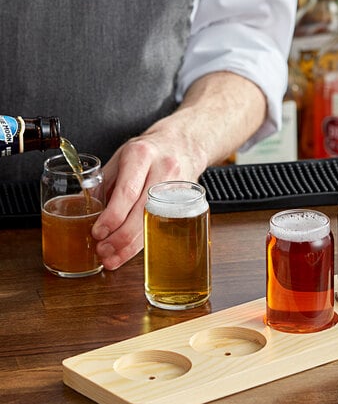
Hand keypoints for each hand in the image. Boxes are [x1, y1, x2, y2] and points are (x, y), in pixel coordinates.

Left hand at [91, 128, 204, 270]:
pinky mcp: (188, 202)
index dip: (112, 216)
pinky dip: (145, 242)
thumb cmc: (148, 153)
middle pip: (143, 212)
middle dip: (120, 237)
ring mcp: (178, 187)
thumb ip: (104, 184)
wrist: (183, 144)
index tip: (98, 232)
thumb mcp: (122, 158)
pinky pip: (165, 226)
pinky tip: (131, 251)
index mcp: (141, 156)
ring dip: (131, 246)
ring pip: (155, 224)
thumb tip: (83, 213)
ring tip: (112, 258)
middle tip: (103, 250)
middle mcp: (163, 170)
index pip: (127, 191)